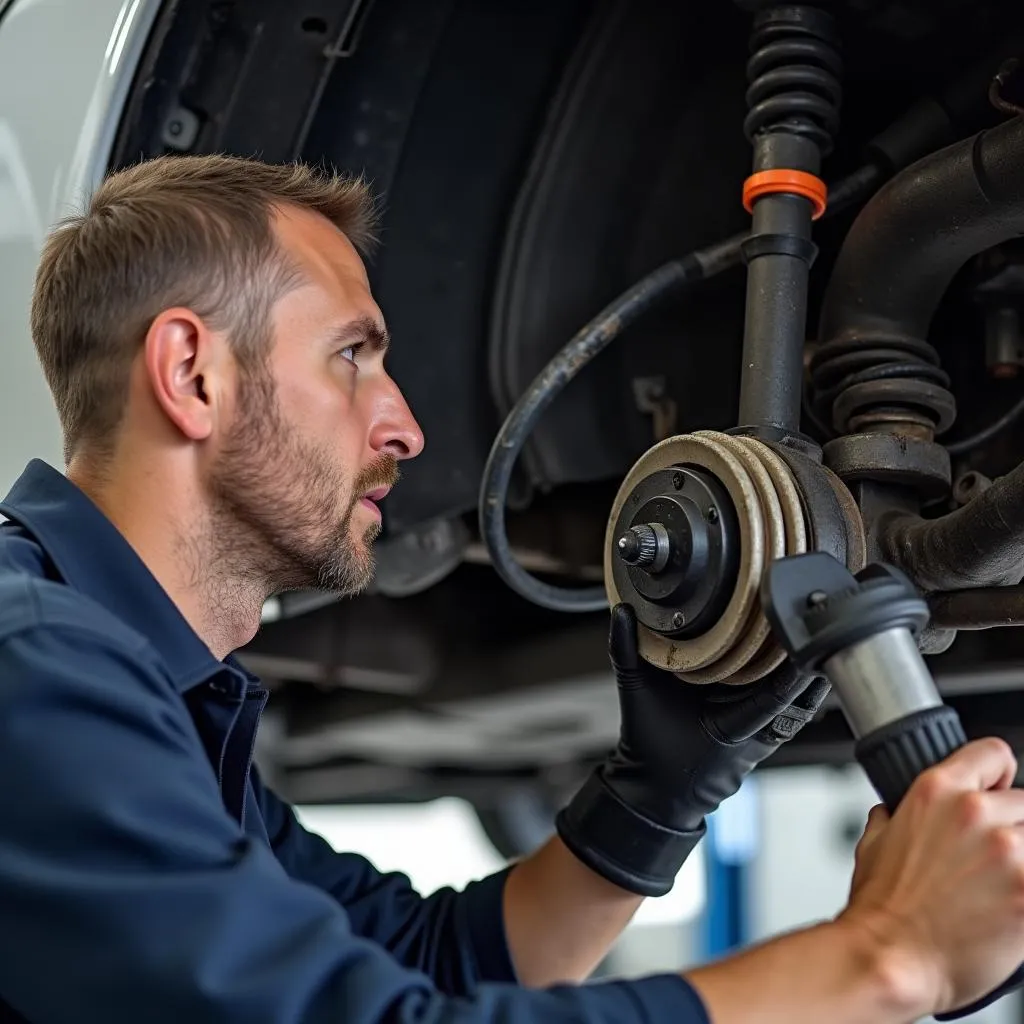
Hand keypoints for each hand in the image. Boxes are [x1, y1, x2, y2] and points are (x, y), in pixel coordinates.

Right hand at [556, 602, 828, 895]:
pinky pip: (794, 706)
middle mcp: (755, 735)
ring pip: (803, 704)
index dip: (794, 672)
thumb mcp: (635, 695)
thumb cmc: (652, 748)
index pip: (773, 697)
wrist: (659, 790)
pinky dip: (802, 683)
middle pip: (801, 700)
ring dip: (813, 673)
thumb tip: (621, 612)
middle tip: (823, 623)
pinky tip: (807, 654)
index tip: (805, 639)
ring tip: (823, 632)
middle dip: (814, 664)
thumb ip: (625, 652)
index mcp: (730, 728)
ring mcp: (766, 737)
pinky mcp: (767, 733)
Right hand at [838, 738, 1023, 1017]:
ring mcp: (1010, 851)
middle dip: (1012, 831)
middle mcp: (976, 812)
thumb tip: (894, 815)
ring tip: (1001, 888)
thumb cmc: (882, 908)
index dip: (998, 775)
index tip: (999, 793)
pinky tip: (1012, 906)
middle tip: (991, 863)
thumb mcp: (873, 843)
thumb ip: (893, 818)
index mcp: (936, 791)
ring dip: (1022, 863)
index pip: (994, 753)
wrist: (891, 958)